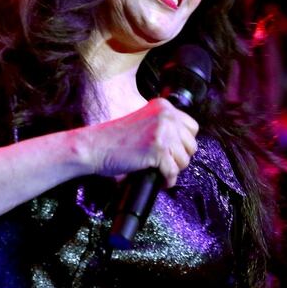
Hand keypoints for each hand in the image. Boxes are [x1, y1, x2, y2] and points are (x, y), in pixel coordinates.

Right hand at [79, 98, 198, 187]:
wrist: (94, 146)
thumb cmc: (113, 138)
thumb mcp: (143, 121)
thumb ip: (162, 125)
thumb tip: (182, 143)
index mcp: (163, 107)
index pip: (192, 127)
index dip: (183, 143)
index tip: (174, 151)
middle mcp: (166, 116)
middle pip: (191, 144)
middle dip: (180, 157)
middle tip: (167, 164)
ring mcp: (163, 132)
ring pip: (184, 160)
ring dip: (174, 169)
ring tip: (162, 172)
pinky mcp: (158, 149)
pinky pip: (173, 171)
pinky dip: (168, 180)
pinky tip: (161, 180)